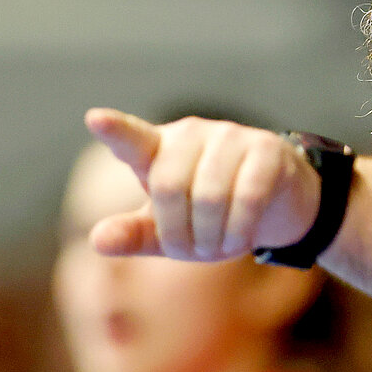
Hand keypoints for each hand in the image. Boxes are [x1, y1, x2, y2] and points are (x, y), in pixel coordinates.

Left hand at [85, 109, 321, 260]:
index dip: (114, 130)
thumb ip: (135, 235)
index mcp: (159, 149)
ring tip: (218, 247)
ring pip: (209, 195)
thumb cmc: (212, 217)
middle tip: (192, 251)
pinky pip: (247, 197)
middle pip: (168, 185)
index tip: (95, 120)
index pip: (132, 139)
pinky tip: (241, 241)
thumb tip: (98, 241)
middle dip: (178, 231)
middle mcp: (191, 134)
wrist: (276, 205)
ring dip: (212, 236)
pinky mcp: (266, 149)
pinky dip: (240, 230)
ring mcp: (230, 136)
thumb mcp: (169, 232)